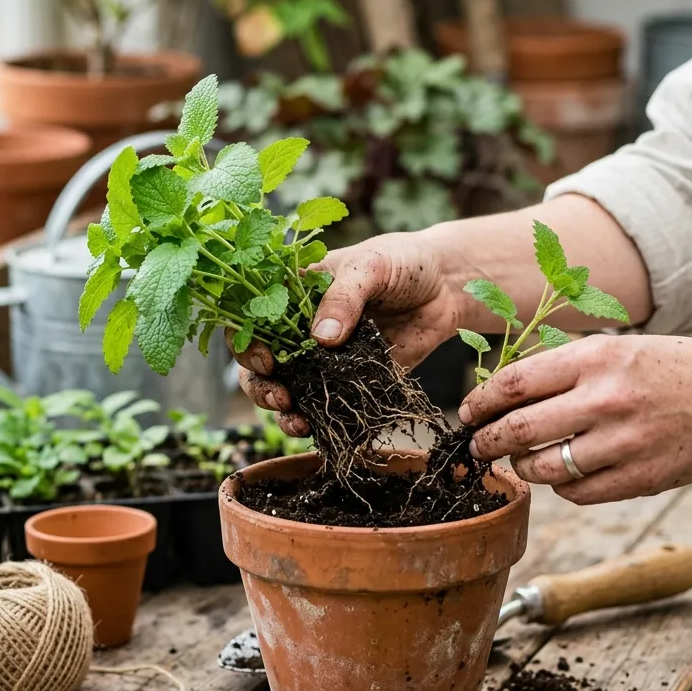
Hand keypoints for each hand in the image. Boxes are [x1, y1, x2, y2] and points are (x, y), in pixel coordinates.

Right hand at [231, 232, 462, 434]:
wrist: (445, 288)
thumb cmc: (402, 262)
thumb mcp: (371, 266)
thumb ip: (344, 297)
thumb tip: (320, 338)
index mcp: (292, 292)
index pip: (251, 316)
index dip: (246, 341)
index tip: (265, 359)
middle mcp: (298, 328)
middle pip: (259, 362)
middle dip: (260, 385)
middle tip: (280, 397)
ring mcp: (321, 358)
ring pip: (287, 388)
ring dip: (282, 409)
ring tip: (297, 420)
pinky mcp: (348, 380)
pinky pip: (324, 403)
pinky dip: (317, 418)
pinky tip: (319, 428)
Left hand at [459, 335, 691, 503]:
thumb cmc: (669, 370)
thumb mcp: (615, 350)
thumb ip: (562, 370)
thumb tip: (500, 393)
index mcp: (596, 359)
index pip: (514, 384)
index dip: (480, 401)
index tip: (468, 412)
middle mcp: (606, 400)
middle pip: (518, 430)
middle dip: (486, 442)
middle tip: (477, 446)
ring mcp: (623, 443)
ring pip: (543, 468)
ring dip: (522, 467)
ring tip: (521, 460)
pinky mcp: (638, 478)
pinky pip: (576, 493)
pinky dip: (561, 486)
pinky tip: (563, 473)